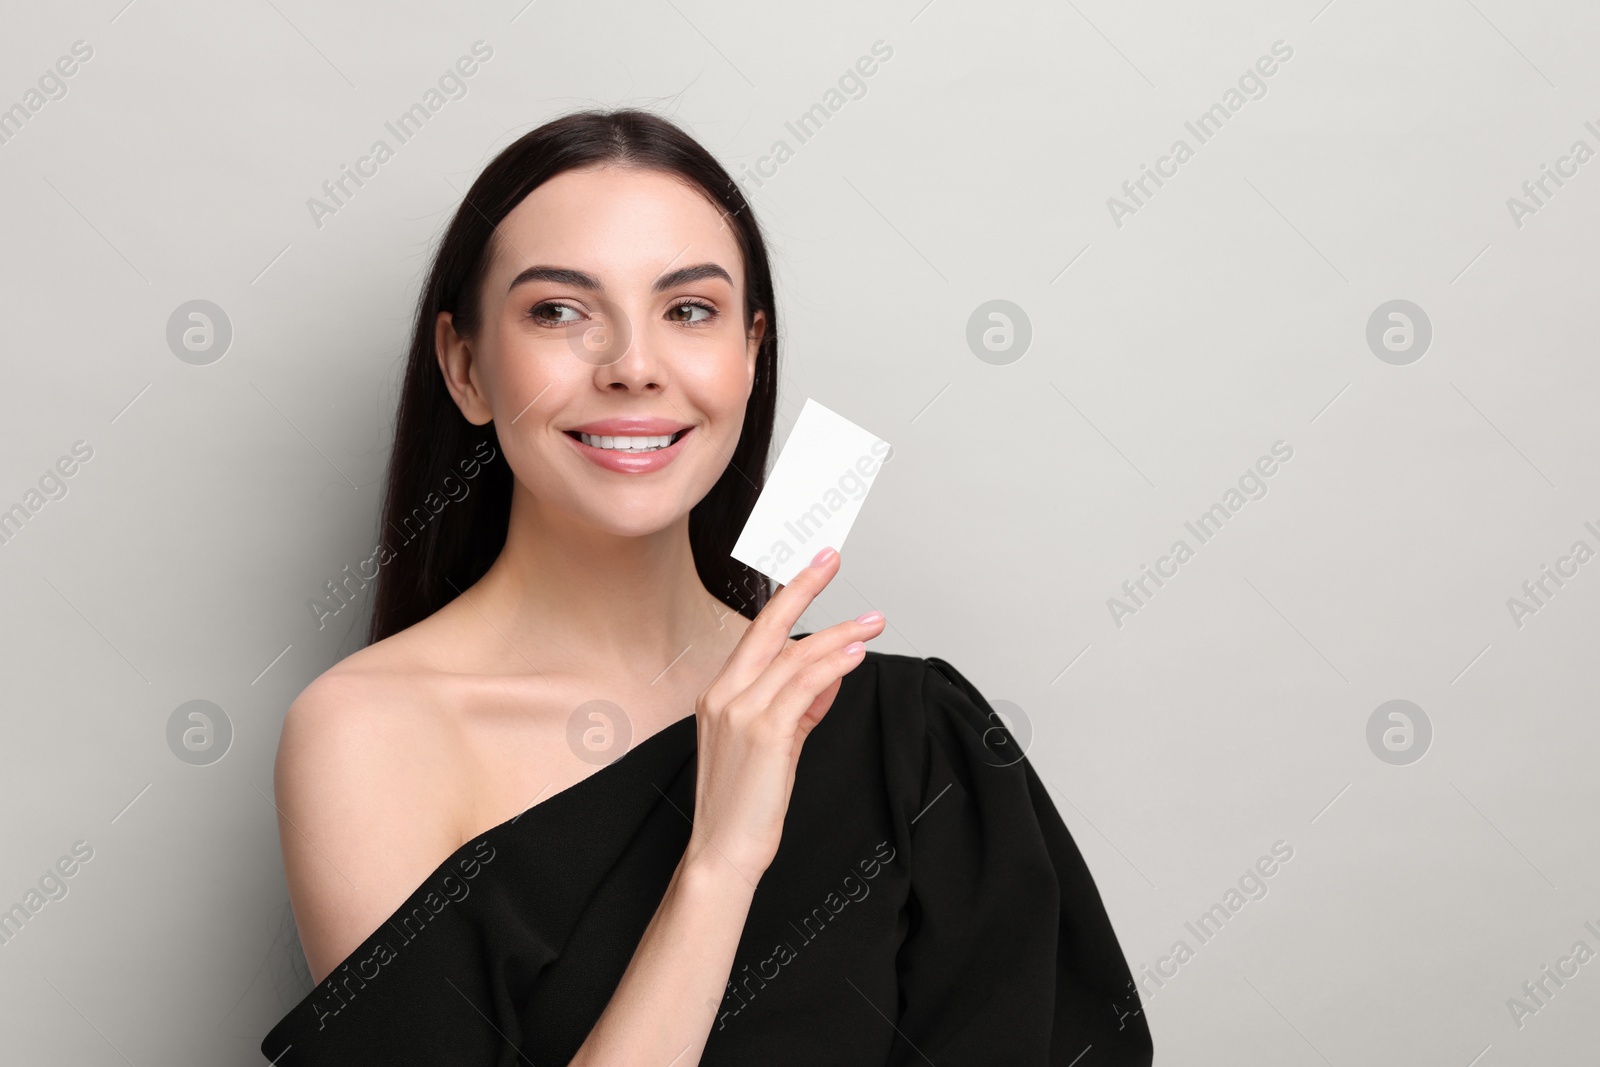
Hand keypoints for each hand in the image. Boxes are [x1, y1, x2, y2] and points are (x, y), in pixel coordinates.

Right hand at [684, 547, 885, 885]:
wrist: (723, 853)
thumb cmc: (745, 805)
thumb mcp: (774, 746)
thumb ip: (803, 707)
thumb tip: (833, 673)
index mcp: (720, 694)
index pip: (758, 635)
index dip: (788, 598)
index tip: (812, 569)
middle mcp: (725, 695)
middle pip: (769, 627)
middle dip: (804, 587)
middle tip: (832, 558)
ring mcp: (740, 712)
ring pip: (795, 656)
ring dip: (839, 634)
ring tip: (872, 622)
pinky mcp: (764, 733)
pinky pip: (804, 687)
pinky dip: (833, 665)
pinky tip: (855, 654)